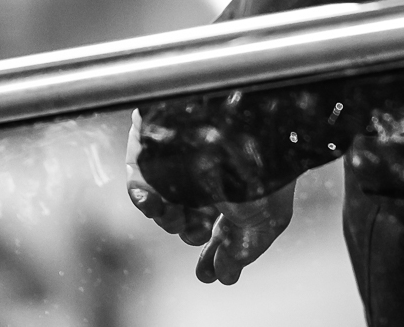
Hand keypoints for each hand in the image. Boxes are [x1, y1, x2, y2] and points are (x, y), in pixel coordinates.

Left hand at [124, 109, 295, 283]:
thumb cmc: (257, 173)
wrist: (236, 128)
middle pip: (193, 218)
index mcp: (241, 183)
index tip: (211, 272)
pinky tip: (155, 204)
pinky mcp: (153, 153)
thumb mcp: (263, 223)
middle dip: (193, 236)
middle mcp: (212, 173)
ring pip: (166, 208)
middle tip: (200, 250)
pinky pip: (140, 186)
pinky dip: (144, 201)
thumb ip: (241, 251)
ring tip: (181, 217)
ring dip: (171, 222)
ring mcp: (181, 163)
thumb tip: (225, 276)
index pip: (225, 221)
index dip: (218, 249)